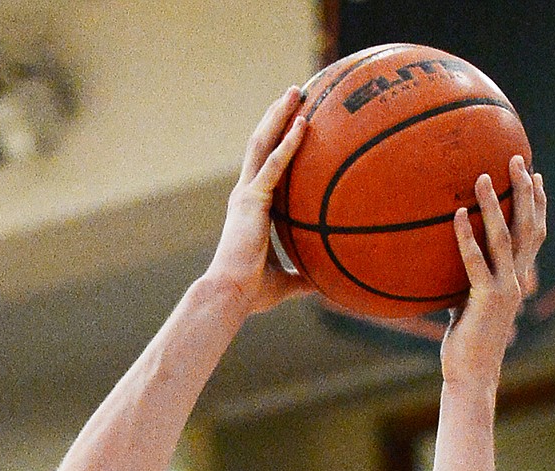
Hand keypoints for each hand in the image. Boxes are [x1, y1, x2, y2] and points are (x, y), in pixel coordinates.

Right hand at [207, 86, 310, 314]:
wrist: (230, 295)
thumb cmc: (251, 293)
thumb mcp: (285, 282)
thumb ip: (303, 278)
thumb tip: (324, 284)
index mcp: (250, 209)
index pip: (264, 167)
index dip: (277, 143)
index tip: (292, 123)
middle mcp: (245, 195)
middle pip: (261, 145)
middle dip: (276, 117)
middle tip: (294, 94)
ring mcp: (246, 195)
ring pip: (263, 144)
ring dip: (279, 116)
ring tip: (297, 91)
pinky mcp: (251, 200)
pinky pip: (274, 165)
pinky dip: (289, 143)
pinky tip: (304, 122)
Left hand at [441, 156, 546, 383]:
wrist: (471, 376)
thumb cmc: (466, 344)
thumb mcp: (467, 305)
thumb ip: (467, 282)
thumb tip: (445, 265)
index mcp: (516, 279)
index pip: (534, 234)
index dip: (538, 204)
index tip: (536, 176)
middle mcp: (517, 280)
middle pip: (527, 226)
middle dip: (524, 190)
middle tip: (518, 158)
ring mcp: (504, 289)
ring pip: (504, 238)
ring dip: (495, 204)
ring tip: (484, 175)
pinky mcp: (485, 300)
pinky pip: (475, 262)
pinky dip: (466, 238)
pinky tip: (456, 216)